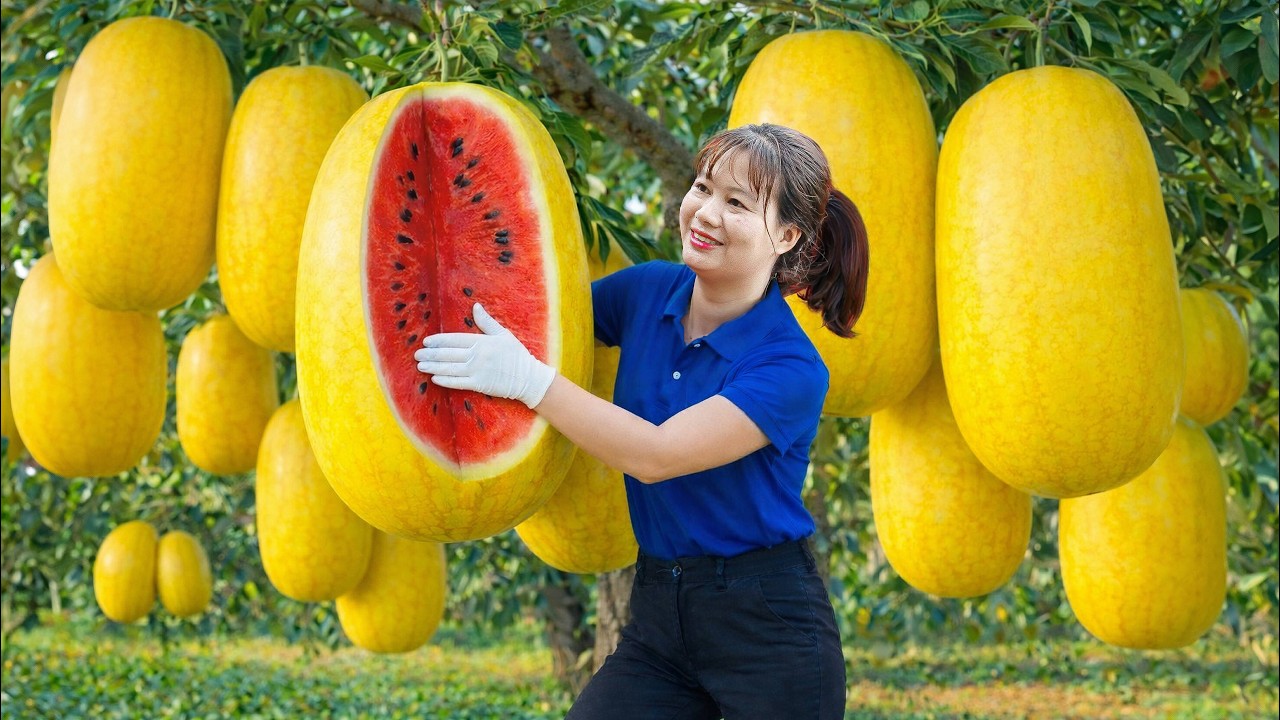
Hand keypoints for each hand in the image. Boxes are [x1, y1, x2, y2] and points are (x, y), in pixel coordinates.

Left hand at [414, 303, 555, 408]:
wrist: (528, 377)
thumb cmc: (516, 355)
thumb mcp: (503, 334)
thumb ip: (486, 322)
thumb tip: (475, 306)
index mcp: (482, 342)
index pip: (455, 340)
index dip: (439, 341)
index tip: (426, 341)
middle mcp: (478, 356)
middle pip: (449, 354)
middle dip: (431, 354)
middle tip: (417, 354)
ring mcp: (478, 371)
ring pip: (450, 368)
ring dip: (434, 367)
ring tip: (421, 366)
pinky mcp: (479, 384)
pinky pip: (458, 382)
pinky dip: (445, 380)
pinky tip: (434, 378)